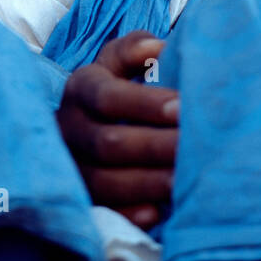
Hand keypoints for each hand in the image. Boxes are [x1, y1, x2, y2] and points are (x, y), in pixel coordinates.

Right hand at [56, 30, 178, 231]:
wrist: (84, 123)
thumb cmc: (115, 85)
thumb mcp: (118, 61)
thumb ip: (137, 49)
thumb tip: (160, 47)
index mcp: (81, 89)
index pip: (106, 97)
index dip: (144, 104)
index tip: (183, 107)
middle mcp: (69, 128)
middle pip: (107, 143)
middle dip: (153, 147)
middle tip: (192, 148)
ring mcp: (72, 167)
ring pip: (103, 181)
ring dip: (146, 183)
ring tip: (185, 181)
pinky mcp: (81, 196)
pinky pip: (103, 210)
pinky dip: (131, 213)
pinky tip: (159, 211)